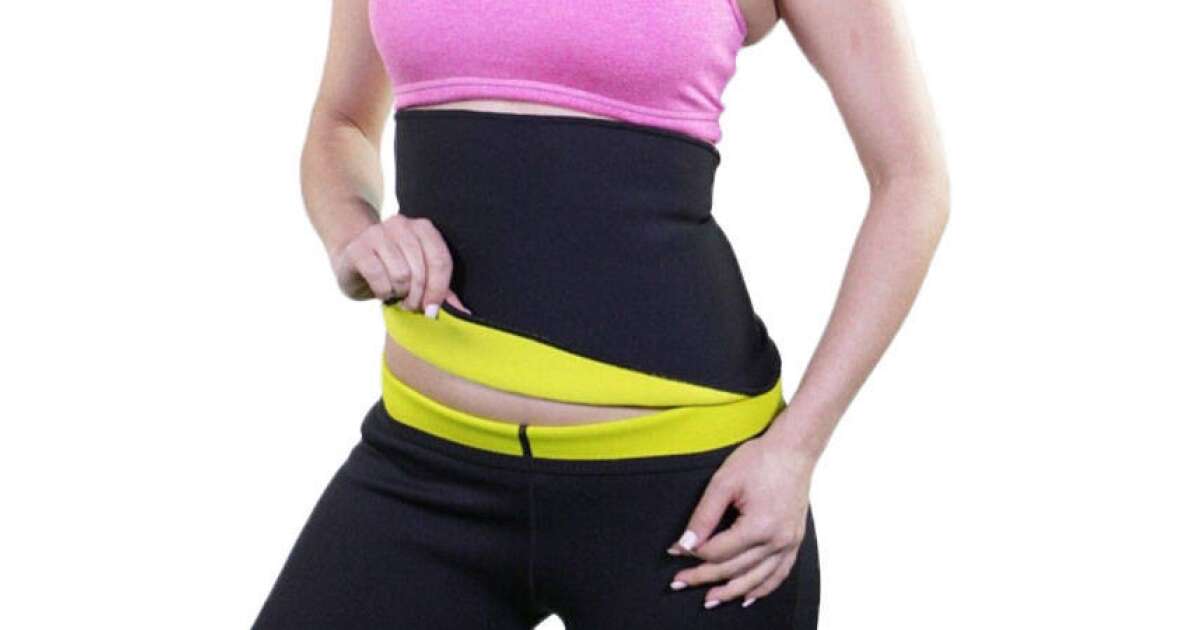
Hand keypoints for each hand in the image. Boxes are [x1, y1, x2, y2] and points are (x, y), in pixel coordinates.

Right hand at [329, 214, 470, 313]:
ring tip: (396, 296)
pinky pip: (378, 277)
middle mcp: (400, 224)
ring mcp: (377, 233)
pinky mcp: (357, 248)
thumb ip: (442, 291)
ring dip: (399, 294)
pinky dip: (383, 291)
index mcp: (422, 228)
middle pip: (421, 270)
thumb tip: (464, 313)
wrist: (351, 259)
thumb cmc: (392, 270)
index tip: (433, 309)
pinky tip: (382, 292)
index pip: (440, 260)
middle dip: (418, 296)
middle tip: (411, 306)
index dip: (439, 290)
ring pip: (400, 274)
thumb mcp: (420, 278)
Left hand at [666, 431, 815, 608]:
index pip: (718, 551)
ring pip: (756, 579)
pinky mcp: (794, 541)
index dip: (692, 554)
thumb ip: (703, 516)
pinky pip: (779, 574)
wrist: (793, 450)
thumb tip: (685, 544)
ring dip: (731, 591)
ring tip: (709, 600)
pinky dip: (763, 588)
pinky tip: (748, 596)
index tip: (673, 553)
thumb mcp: (723, 482)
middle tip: (679, 583)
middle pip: (734, 569)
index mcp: (759, 525)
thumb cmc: (760, 459)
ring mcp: (789, 543)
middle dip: (703, 577)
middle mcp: (777, 540)